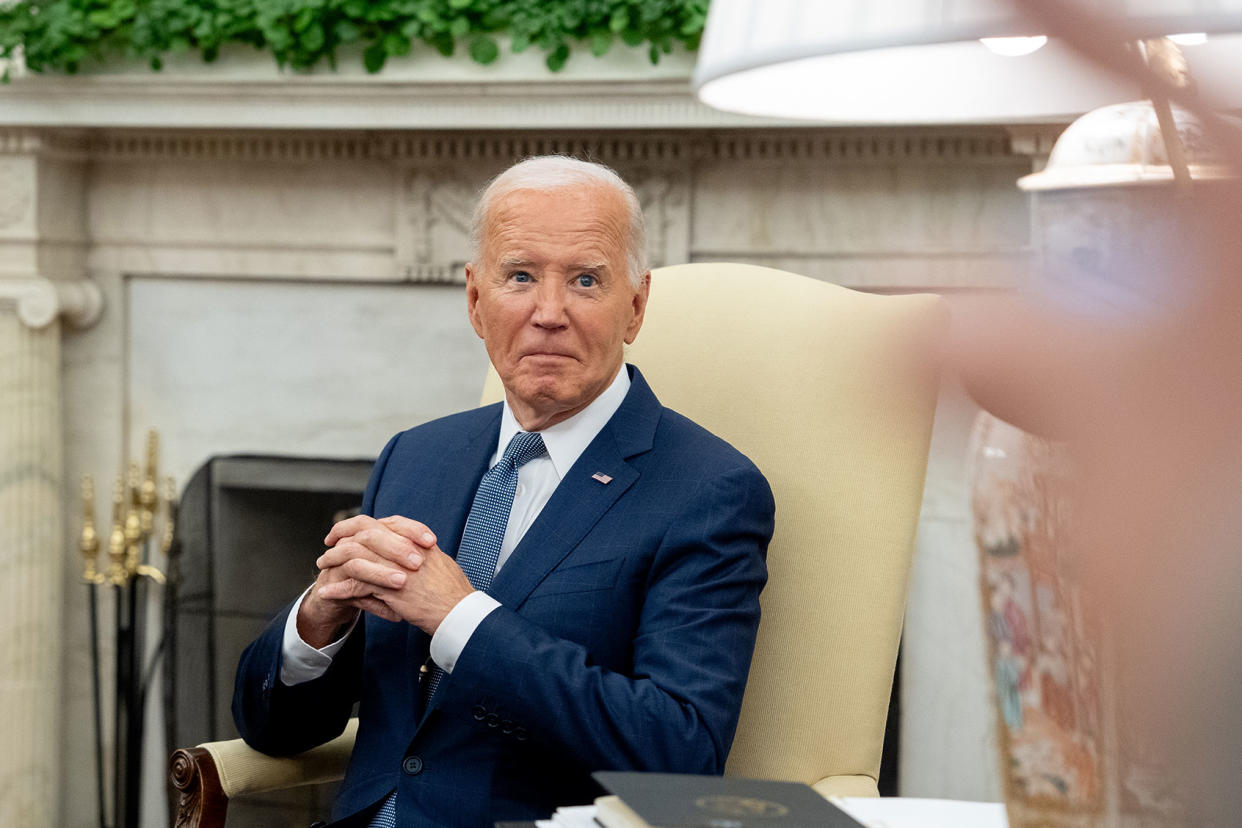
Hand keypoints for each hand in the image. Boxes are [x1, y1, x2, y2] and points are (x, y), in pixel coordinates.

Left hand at [314, 515, 475, 634]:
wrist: (459, 612)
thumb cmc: (453, 591)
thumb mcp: (439, 561)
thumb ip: (421, 551)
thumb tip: (412, 548)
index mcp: (416, 540)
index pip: (383, 522)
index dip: (362, 524)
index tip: (348, 530)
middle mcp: (405, 549)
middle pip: (364, 531)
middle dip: (342, 533)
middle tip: (328, 542)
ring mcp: (396, 567)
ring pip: (355, 555)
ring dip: (334, 559)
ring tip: (322, 565)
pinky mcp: (389, 589)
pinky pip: (356, 585)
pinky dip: (339, 588)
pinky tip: (327, 591)